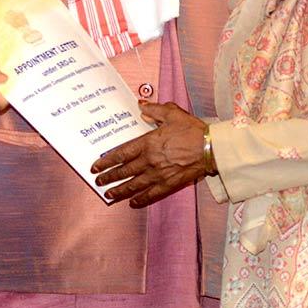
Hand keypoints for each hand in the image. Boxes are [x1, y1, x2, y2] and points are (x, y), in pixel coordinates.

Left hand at [91, 101, 207, 207]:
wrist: (212, 148)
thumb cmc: (193, 130)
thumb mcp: (173, 114)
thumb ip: (155, 109)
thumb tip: (141, 105)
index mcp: (148, 143)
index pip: (121, 154)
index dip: (106, 161)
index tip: (95, 166)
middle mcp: (150, 161)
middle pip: (124, 171)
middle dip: (109, 177)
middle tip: (98, 182)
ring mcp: (159, 175)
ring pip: (134, 185)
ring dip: (120, 191)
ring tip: (109, 195)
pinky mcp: (169, 184)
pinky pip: (151, 194)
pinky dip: (141, 199)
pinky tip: (133, 202)